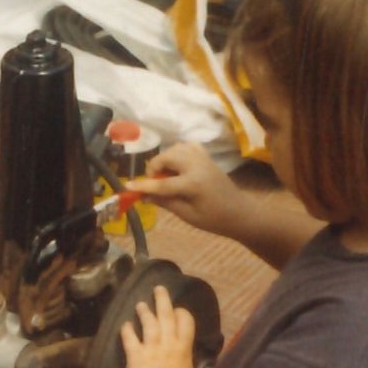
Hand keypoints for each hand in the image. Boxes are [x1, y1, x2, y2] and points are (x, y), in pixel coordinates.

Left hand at [119, 284, 198, 367]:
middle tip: (158, 288)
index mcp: (184, 351)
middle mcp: (169, 346)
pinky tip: (125, 324)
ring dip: (144, 311)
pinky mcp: (135, 358)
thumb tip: (183, 358)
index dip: (181, 313)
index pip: (186, 323)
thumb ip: (184, 363)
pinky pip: (130, 339)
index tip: (177, 309)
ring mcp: (152, 350)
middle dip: (163, 300)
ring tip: (140, 304)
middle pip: (167, 316)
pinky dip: (127, 330)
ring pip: (149, 323)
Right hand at [126, 142, 241, 233]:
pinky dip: (177, 153)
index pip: (161, 184)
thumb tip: (144, 196)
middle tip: (154, 184)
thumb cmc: (214, 220)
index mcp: (193, 184)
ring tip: (166, 176)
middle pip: (167, 158)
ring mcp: (203, 158)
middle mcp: (197, 166)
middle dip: (155, 168)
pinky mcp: (206, 157)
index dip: (143, 186)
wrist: (240, 212)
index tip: (127, 186)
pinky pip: (186, 147)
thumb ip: (165, 202)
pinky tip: (177, 167)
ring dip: (165, 160)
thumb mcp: (187, 215)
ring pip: (175, 149)